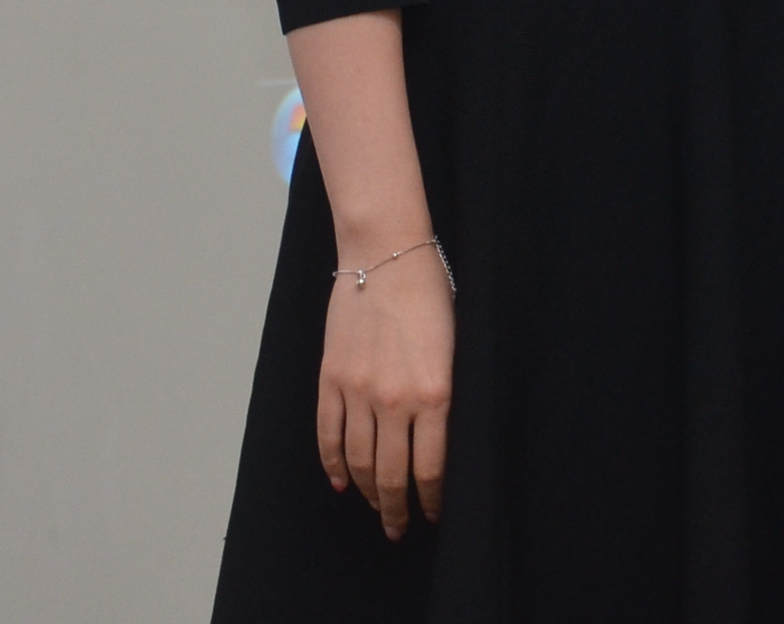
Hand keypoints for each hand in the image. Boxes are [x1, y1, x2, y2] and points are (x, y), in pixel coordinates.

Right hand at [318, 243, 452, 538]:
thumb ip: (445, 399)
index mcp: (435, 394)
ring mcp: (358, 390)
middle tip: (399, 528)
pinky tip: (341, 481)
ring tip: (375, 508)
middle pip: (390, 474)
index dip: (430, 500)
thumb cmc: (431, 296)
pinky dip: (332, 463)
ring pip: (357, 460)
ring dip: (367, 492)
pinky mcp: (331, 378)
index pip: (430, 468)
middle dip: (396, 508)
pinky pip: (328, 433)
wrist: (387, 255)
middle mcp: (394, 399)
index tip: (432, 516)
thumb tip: (439, 445)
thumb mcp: (456, 350)